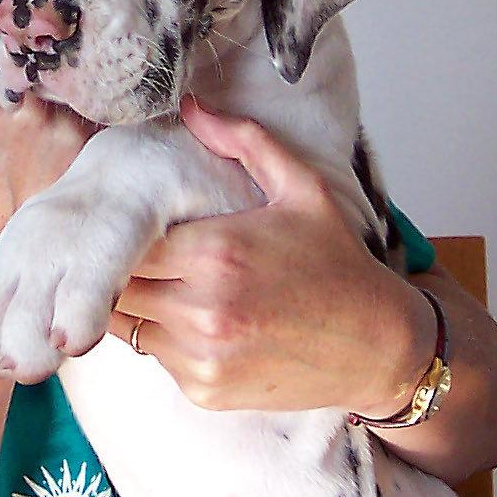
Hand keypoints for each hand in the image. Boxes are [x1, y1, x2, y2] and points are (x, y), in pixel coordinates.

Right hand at [0, 0, 91, 321]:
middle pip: (28, 16)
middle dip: (34, 16)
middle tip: (42, 18)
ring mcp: (39, 114)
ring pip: (63, 51)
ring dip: (65, 52)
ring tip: (66, 62)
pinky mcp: (77, 142)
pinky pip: (92, 93)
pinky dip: (89, 92)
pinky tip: (85, 102)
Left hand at [105, 101, 433, 413]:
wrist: (378, 346)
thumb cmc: (338, 261)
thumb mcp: (302, 188)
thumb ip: (244, 142)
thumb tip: (191, 106)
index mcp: (216, 252)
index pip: (125, 239)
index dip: (122, 228)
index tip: (129, 217)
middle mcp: (202, 309)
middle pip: (118, 282)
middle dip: (124, 263)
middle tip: (144, 248)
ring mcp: (201, 356)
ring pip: (128, 322)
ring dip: (139, 301)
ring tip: (171, 281)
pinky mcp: (204, 389)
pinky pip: (155, 356)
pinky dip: (164, 337)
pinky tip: (198, 318)